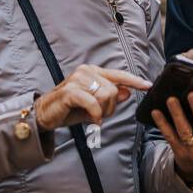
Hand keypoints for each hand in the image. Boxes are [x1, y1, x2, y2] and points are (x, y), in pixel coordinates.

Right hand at [34, 64, 150, 131]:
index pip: (119, 74)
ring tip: (93, 116)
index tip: (148, 85)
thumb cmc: (70, 109)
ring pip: (105, 96)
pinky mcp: (70, 90)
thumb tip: (127, 92)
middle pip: (114, 90)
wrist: (45, 115)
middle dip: (110, 107)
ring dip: (102, 111)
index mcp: (93, 72)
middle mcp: (86, 71)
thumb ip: (111, 98)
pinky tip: (93, 121)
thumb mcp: (94, 106)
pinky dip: (95, 114)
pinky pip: (93, 103)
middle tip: (99, 115)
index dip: (134, 81)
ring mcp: (78, 79)